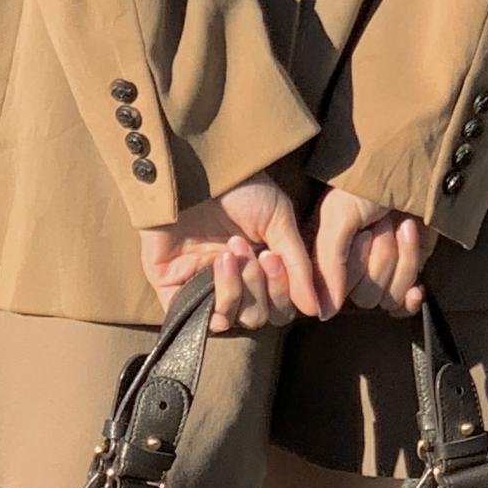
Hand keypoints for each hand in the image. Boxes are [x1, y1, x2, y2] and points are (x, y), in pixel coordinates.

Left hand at [139, 173, 320, 331]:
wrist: (192, 168)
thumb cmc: (237, 185)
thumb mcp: (278, 218)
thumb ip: (297, 264)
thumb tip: (314, 308)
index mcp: (261, 267)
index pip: (280, 306)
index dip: (282, 292)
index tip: (273, 257)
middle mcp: (234, 281)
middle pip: (258, 316)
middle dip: (258, 287)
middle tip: (250, 251)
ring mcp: (203, 286)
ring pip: (231, 319)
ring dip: (236, 289)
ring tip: (228, 253)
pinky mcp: (173, 288)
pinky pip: (197, 320)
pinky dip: (213, 308)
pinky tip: (217, 276)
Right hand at [310, 188, 437, 319]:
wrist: (417, 167)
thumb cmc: (369, 185)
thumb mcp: (338, 217)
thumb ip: (328, 264)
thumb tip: (324, 312)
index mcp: (324, 256)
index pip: (335, 292)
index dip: (355, 267)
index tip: (364, 234)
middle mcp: (348, 269)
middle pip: (365, 298)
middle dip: (382, 258)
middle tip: (385, 225)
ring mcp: (379, 273)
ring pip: (388, 299)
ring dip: (403, 260)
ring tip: (403, 226)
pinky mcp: (405, 275)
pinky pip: (402, 307)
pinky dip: (410, 299)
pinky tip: (417, 288)